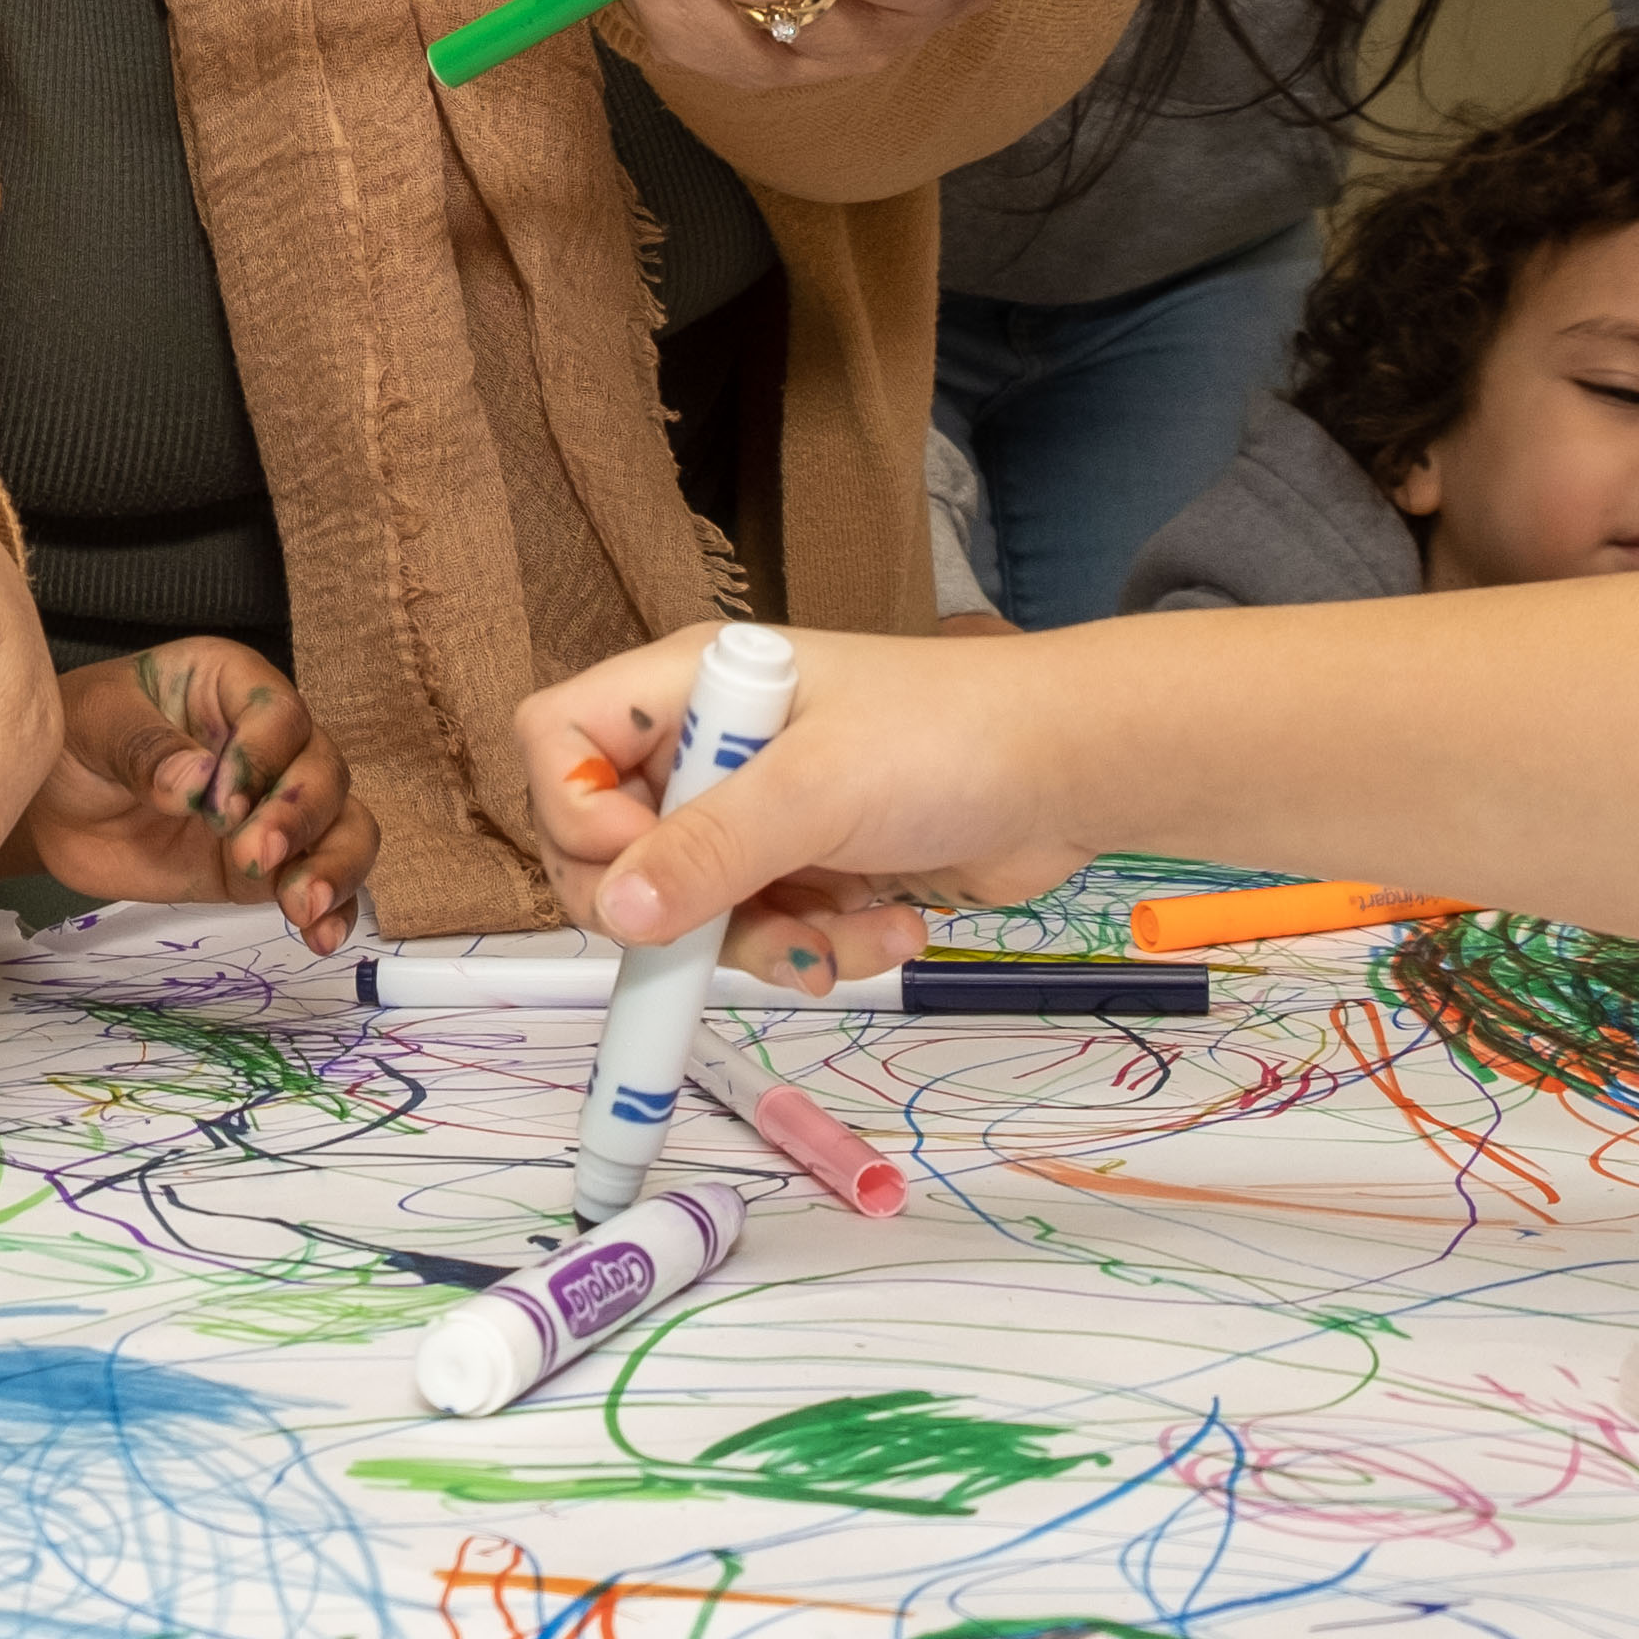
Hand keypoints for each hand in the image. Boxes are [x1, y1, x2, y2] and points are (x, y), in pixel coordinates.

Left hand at [26, 637, 369, 949]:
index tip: (221, 805)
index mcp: (231, 684)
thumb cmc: (74, 739)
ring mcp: (274, 805)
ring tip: (302, 908)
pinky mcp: (267, 864)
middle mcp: (269, 741)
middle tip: (251, 856)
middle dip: (299, 817)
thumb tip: (195, 781)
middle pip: (324, 770)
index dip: (263, 760)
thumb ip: (143, 748)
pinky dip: (332, 909)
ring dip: (334, 866)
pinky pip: (320, 879)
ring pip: (343, 824)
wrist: (51, 808)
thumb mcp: (94, 725)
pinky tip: (320, 937)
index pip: (280, 715)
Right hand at [517, 623, 1085, 972]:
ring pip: (689, 909)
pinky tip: (885, 931)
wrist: (1078, 773)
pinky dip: (816, 948)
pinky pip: (762, 933)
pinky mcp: (807, 868)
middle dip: (675, 908)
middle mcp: (709, 748)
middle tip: (734, 926)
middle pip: (609, 845)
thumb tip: (615, 912)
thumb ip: (709, 850)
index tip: (634, 858)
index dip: (573, 809)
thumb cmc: (952, 740)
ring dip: (761, 942)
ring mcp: (758, 812)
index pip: (560, 739)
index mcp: (692, 689)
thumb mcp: (817, 791)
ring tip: (839, 936)